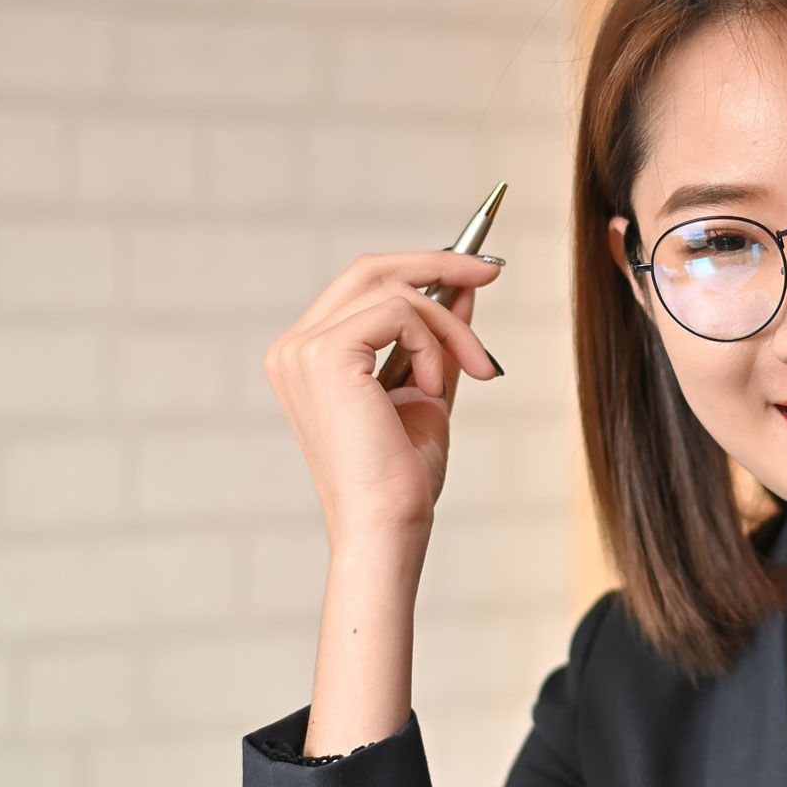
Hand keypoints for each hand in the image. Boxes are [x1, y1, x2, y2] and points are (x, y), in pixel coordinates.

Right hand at [262, 251, 502, 545]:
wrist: (387, 523)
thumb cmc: (401, 476)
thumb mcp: (428, 390)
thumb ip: (438, 339)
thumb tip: (464, 287)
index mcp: (308, 356)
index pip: (361, 286)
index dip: (420, 268)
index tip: (475, 270)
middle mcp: (294, 347)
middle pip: (371, 269)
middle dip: (439, 263)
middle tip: (492, 271)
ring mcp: (302, 348)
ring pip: (395, 292)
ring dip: (450, 328)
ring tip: (473, 371)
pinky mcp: (324, 354)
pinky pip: (399, 313)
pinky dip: (433, 346)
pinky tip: (433, 388)